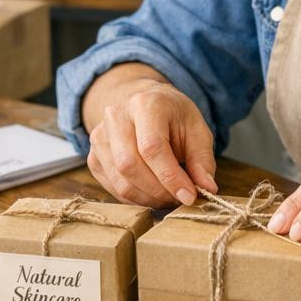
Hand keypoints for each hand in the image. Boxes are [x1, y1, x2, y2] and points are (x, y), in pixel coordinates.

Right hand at [86, 79, 217, 206]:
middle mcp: (115, 117)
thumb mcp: (196, 128)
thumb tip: (207, 188)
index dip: (170, 177)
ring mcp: (99, 138)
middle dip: (159, 191)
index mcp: (144, 104)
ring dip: (148, 198)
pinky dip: (135, 198)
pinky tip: (152, 193)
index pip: (151, 147)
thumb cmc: (171, 116)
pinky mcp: (93, 157)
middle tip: (180, 198)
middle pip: (130, 165)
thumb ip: (202, 159)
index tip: (190, 196)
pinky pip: (112, 188)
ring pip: (120, 181)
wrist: (141, 102)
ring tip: (169, 196)